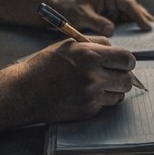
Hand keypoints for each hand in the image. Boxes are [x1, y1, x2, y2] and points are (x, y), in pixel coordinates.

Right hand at [17, 39, 136, 122]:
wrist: (26, 91)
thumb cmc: (46, 65)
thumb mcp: (70, 45)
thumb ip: (96, 44)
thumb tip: (116, 50)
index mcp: (90, 55)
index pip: (127, 59)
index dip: (127, 62)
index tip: (122, 63)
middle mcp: (93, 75)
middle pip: (127, 79)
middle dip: (123, 77)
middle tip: (114, 75)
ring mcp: (91, 95)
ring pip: (120, 94)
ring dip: (114, 90)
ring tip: (100, 85)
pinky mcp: (87, 110)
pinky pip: (105, 105)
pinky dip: (100, 100)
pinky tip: (86, 94)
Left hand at [52, 0, 153, 35]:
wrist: (60, 9)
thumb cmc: (71, 9)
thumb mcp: (82, 16)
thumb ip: (97, 22)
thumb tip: (112, 30)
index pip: (128, 4)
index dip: (139, 15)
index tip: (147, 26)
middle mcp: (115, 0)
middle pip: (134, 9)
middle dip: (145, 20)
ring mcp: (115, 8)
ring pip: (132, 17)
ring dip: (140, 25)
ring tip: (153, 37)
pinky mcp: (112, 17)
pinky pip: (125, 23)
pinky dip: (132, 30)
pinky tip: (139, 39)